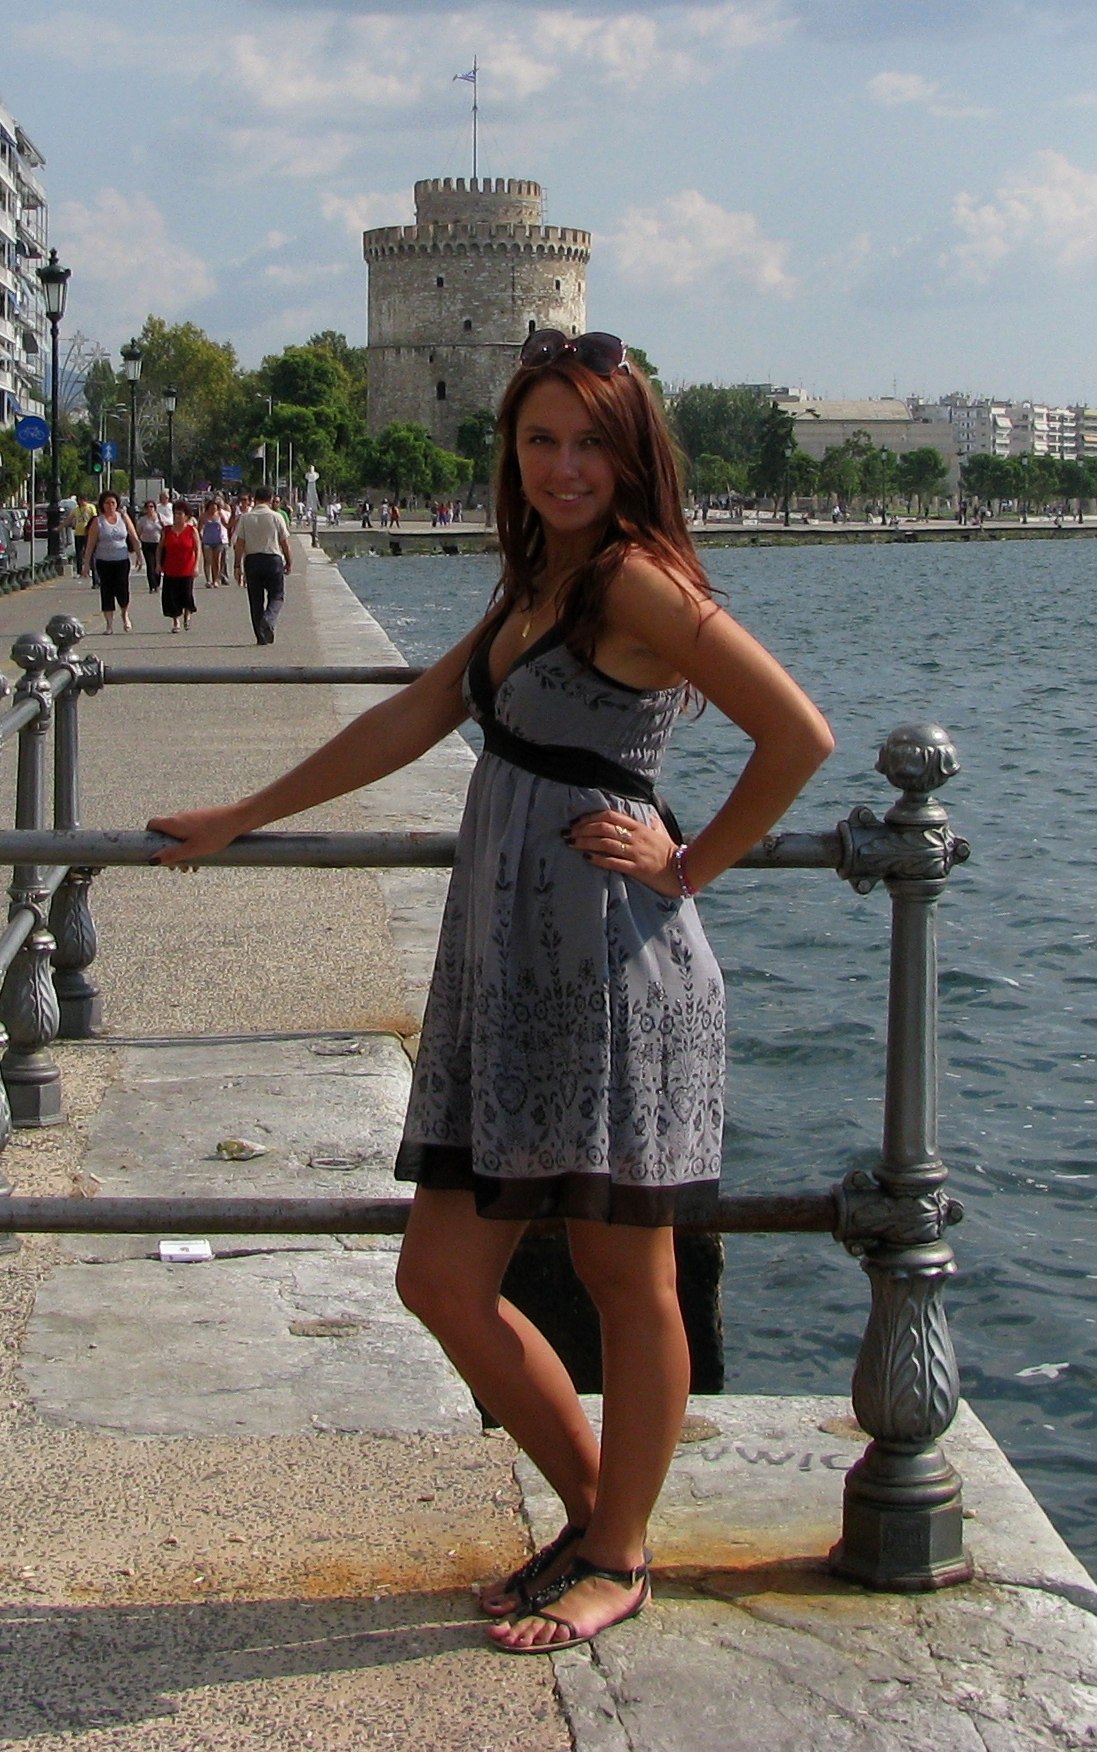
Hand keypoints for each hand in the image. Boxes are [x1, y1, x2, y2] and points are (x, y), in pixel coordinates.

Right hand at [146, 803, 249, 867]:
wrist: (237, 819)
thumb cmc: (215, 834)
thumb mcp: (193, 849)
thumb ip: (173, 855)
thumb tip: (153, 861)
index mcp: (174, 823)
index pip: (152, 824)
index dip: (149, 836)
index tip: (154, 851)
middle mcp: (180, 817)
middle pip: (166, 833)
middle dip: (169, 851)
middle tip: (176, 868)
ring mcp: (191, 818)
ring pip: (179, 836)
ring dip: (181, 851)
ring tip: (191, 868)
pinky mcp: (201, 820)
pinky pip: (190, 834)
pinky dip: (191, 845)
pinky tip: (201, 858)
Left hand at [563, 808, 679, 895]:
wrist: (684, 870)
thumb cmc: (671, 853)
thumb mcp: (661, 834)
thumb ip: (653, 825)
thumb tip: (651, 819)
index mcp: (640, 827)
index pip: (611, 815)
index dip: (591, 817)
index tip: (578, 822)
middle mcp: (636, 837)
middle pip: (604, 827)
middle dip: (583, 829)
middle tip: (569, 833)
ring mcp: (636, 852)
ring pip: (605, 843)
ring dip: (585, 842)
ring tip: (572, 844)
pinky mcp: (637, 868)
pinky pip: (614, 862)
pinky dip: (598, 859)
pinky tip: (587, 858)